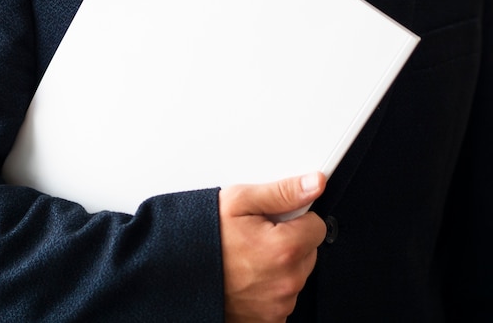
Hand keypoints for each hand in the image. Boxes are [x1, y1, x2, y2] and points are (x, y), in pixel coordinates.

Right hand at [219, 172, 326, 322]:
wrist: (175, 271)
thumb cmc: (204, 236)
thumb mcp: (240, 201)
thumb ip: (284, 192)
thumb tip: (314, 184)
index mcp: (284, 248)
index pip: (317, 226)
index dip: (296, 217)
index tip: (273, 219)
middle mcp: (286, 281)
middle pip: (308, 252)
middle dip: (289, 242)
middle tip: (257, 236)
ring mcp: (278, 305)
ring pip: (296, 275)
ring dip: (280, 266)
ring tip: (248, 256)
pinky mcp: (269, 319)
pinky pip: (283, 298)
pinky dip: (270, 288)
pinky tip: (248, 277)